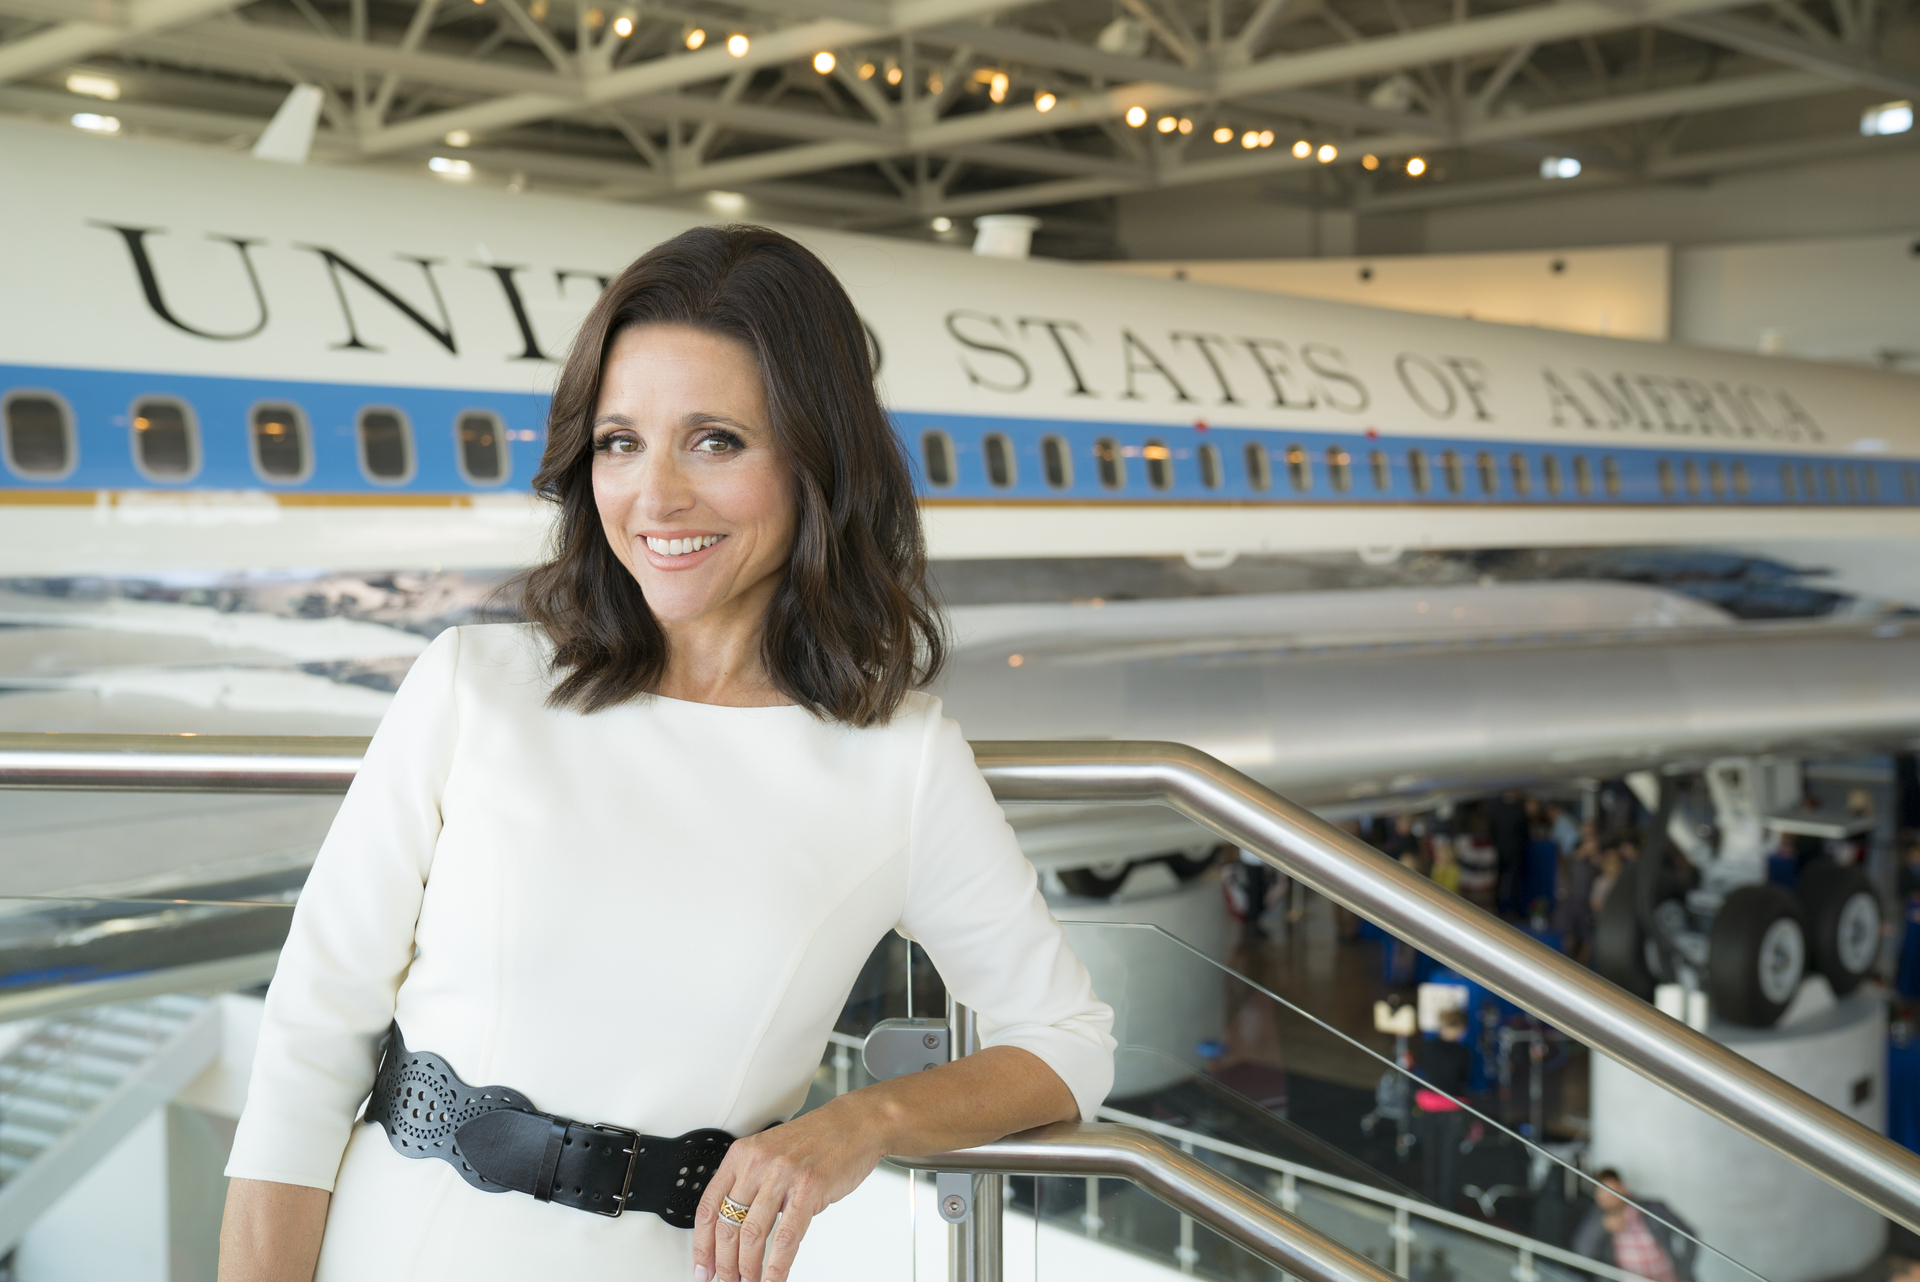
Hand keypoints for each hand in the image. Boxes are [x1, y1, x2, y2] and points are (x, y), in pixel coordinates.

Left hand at [692, 1098, 886, 1281]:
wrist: (856, 1123)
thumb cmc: (817, 1140)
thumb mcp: (772, 1152)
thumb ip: (752, 1182)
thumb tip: (736, 1226)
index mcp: (742, 1155)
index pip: (709, 1207)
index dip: (702, 1245)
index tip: (702, 1267)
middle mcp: (758, 1163)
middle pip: (728, 1225)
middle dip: (725, 1263)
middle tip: (728, 1280)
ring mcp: (783, 1175)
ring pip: (752, 1234)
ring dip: (748, 1267)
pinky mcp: (808, 1189)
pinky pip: (786, 1236)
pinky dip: (777, 1265)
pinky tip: (773, 1278)